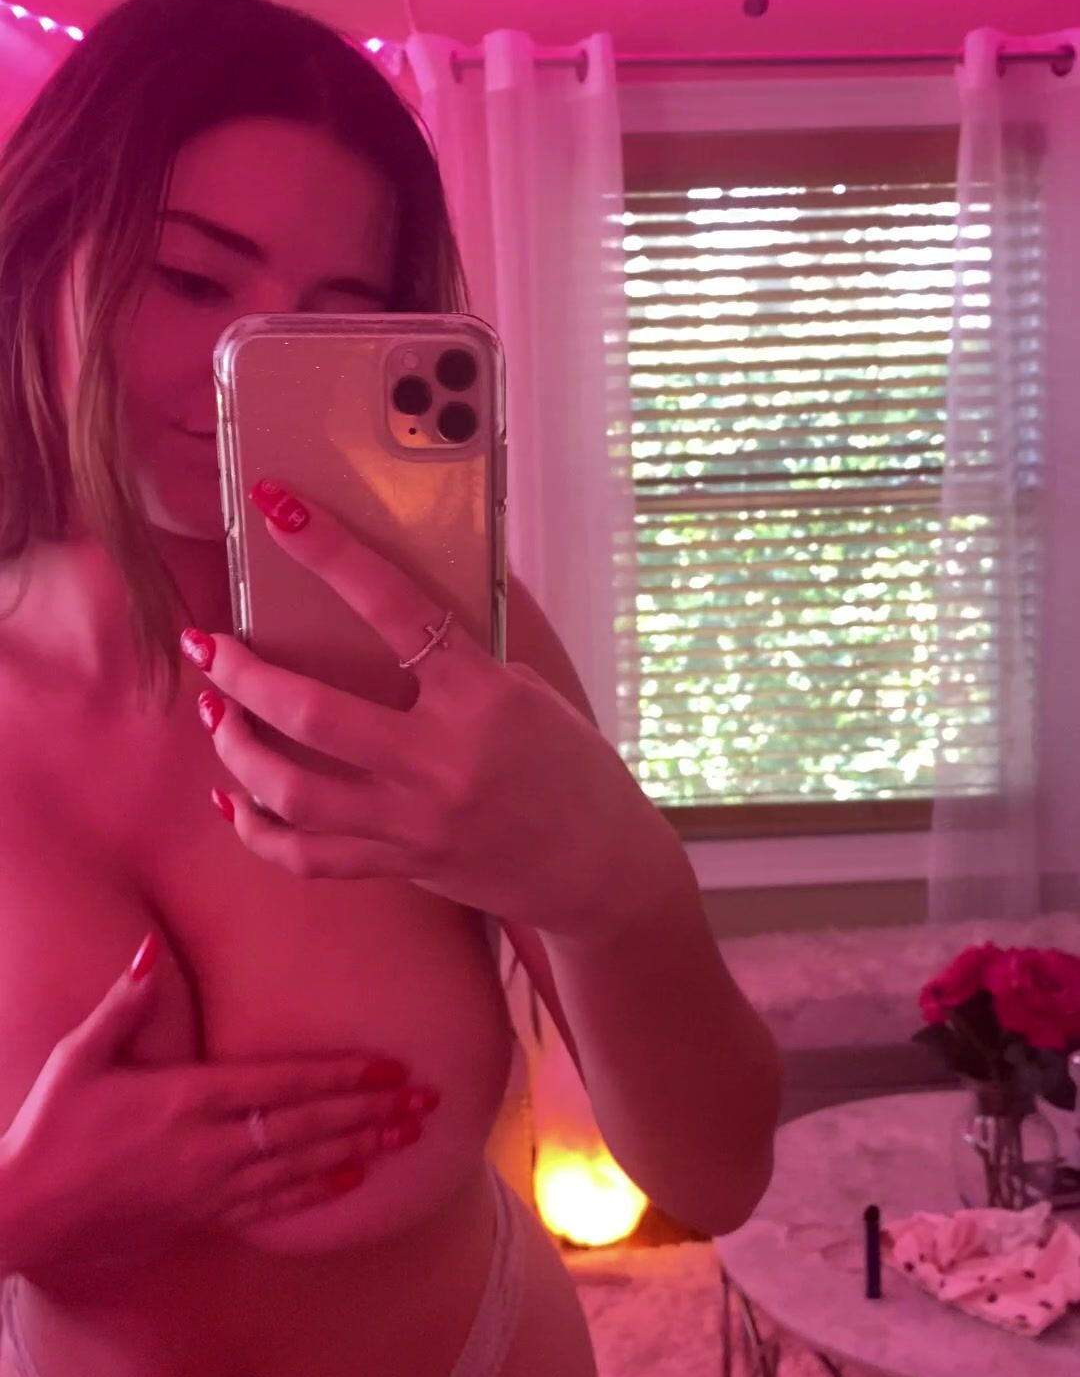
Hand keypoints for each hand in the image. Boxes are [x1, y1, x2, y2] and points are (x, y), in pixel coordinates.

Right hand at [1, 934, 440, 1271]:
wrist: (24, 1214)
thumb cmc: (51, 1129)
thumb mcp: (79, 1058)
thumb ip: (122, 1004)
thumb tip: (146, 949)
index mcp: (184, 1100)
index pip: (281, 1085)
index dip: (340, 1076)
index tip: (388, 1068)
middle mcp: (207, 1148)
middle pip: (307, 1127)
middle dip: (370, 1112)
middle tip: (427, 1102)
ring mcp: (209, 1190)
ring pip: (302, 1168)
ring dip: (359, 1150)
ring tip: (408, 1137)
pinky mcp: (203, 1220)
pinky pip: (274, 1207)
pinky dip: (317, 1192)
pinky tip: (353, 1181)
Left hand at [183, 478, 678, 941]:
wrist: (600, 868)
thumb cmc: (570, 768)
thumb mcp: (529, 693)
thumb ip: (459, 659)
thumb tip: (389, 603)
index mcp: (484, 698)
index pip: (396, 608)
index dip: (332, 553)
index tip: (279, 508)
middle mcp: (442, 760)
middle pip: (313, 714)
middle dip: (243, 674)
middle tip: (209, 645)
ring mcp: (416, 821)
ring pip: (294, 790)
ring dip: (236, 746)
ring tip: (214, 712)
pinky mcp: (402, 865)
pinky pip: (308, 857)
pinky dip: (256, 830)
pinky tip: (231, 799)